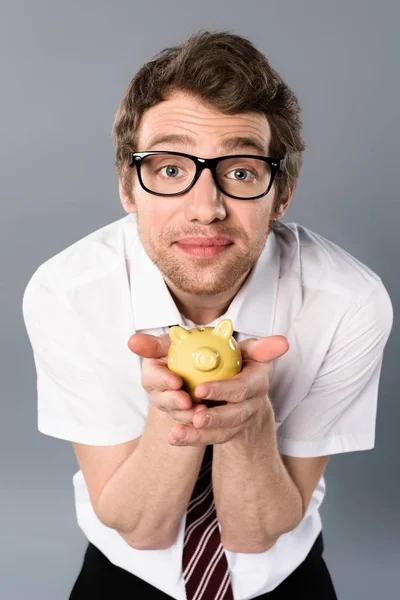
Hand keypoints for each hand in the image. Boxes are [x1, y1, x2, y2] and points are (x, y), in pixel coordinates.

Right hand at [127, 333, 197, 424]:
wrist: (205, 360)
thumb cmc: (184, 348)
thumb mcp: (171, 342)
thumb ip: (154, 344)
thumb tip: (132, 341)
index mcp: (153, 372)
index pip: (152, 378)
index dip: (163, 381)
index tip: (176, 382)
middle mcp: (159, 391)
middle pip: (162, 400)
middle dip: (174, 401)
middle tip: (186, 402)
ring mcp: (173, 405)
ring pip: (176, 413)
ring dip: (187, 415)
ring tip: (201, 411)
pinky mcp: (187, 413)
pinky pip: (191, 420)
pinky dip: (198, 420)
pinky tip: (207, 416)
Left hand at [166, 336, 288, 445]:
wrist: (240, 387)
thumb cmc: (240, 362)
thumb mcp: (250, 350)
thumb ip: (260, 346)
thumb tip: (283, 342)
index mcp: (258, 381)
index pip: (243, 388)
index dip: (224, 391)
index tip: (200, 389)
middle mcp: (252, 404)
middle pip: (235, 415)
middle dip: (215, 418)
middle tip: (195, 417)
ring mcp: (240, 421)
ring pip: (222, 433)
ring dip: (199, 435)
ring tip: (177, 433)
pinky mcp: (227, 432)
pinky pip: (210, 439)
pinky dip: (191, 439)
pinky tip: (174, 437)